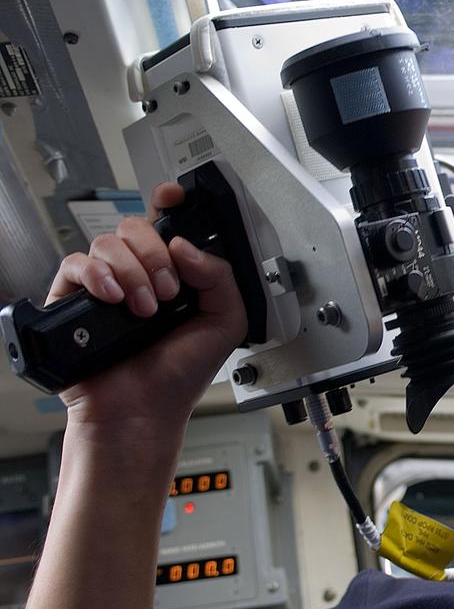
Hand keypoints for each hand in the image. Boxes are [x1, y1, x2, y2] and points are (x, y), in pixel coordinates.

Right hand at [48, 183, 246, 433]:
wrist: (143, 411)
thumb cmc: (180, 375)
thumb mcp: (225, 322)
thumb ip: (220, 276)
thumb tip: (185, 245)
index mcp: (173, 276)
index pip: (167, 226)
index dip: (170, 204)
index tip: (174, 197)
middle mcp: (138, 275)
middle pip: (136, 227)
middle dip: (156, 254)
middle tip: (168, 292)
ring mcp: (105, 286)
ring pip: (108, 243)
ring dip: (134, 272)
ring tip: (145, 309)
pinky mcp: (73, 300)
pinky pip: (76, 263)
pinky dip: (99, 275)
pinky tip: (115, 299)